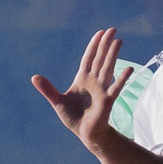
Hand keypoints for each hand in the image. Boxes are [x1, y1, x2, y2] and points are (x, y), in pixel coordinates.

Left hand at [32, 28, 134, 150]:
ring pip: (108, 68)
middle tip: (113, 29)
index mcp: (82, 79)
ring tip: (118, 41)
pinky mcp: (107, 101)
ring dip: (113, 55)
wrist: (85, 134)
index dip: (94, 45)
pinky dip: (122, 78)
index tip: (100, 32)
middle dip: (105, 44)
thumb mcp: (57, 101)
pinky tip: (129, 69)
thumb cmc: (74, 117)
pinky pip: (116, 88)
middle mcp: (94, 81)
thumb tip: (34, 77)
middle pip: (100, 59)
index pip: (89, 58)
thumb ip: (48, 89)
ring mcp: (102, 90)